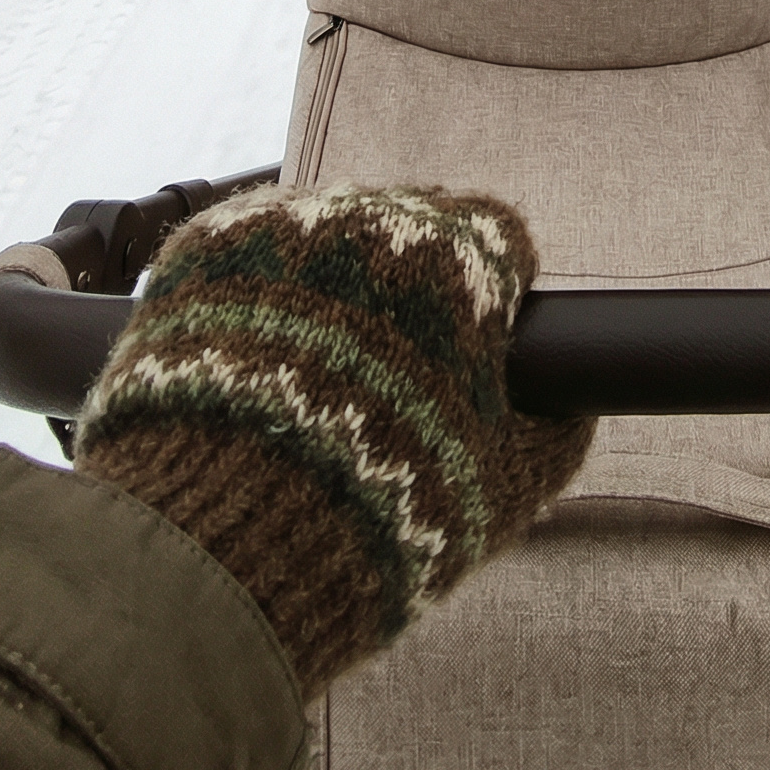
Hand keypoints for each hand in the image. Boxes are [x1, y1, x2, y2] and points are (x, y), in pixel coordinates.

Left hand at [74, 184, 593, 693]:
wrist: (219, 551)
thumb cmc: (379, 516)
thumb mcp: (507, 487)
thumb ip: (554, 427)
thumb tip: (571, 404)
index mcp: (457, 257)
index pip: (500, 237)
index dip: (493, 297)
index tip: (472, 348)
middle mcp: (368, 217)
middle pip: (408, 227)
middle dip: (408, 287)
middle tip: (382, 378)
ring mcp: (276, 227)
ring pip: (324, 240)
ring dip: (328, 289)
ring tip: (305, 384)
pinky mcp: (197, 253)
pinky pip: (245, 259)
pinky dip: (252, 302)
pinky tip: (250, 373)